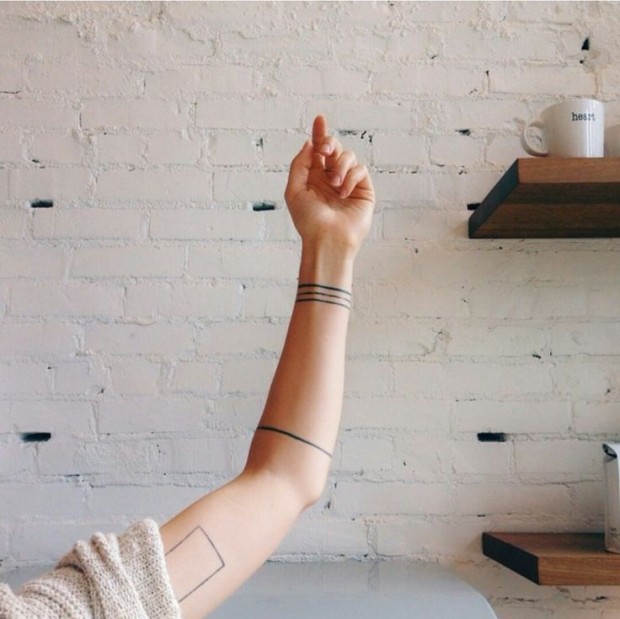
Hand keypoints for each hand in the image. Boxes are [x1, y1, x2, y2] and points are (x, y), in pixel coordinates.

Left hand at [284, 116, 374, 257]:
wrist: (328, 239)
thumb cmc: (309, 220)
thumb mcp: (294, 190)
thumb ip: (300, 164)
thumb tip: (309, 144)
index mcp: (314, 179)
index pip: (318, 151)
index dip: (319, 134)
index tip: (319, 119)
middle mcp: (331, 179)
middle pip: (334, 148)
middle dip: (328, 143)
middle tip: (324, 150)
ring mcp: (348, 184)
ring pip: (349, 156)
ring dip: (340, 166)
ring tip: (334, 184)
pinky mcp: (363, 191)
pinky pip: (360, 170)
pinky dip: (351, 177)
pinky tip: (343, 192)